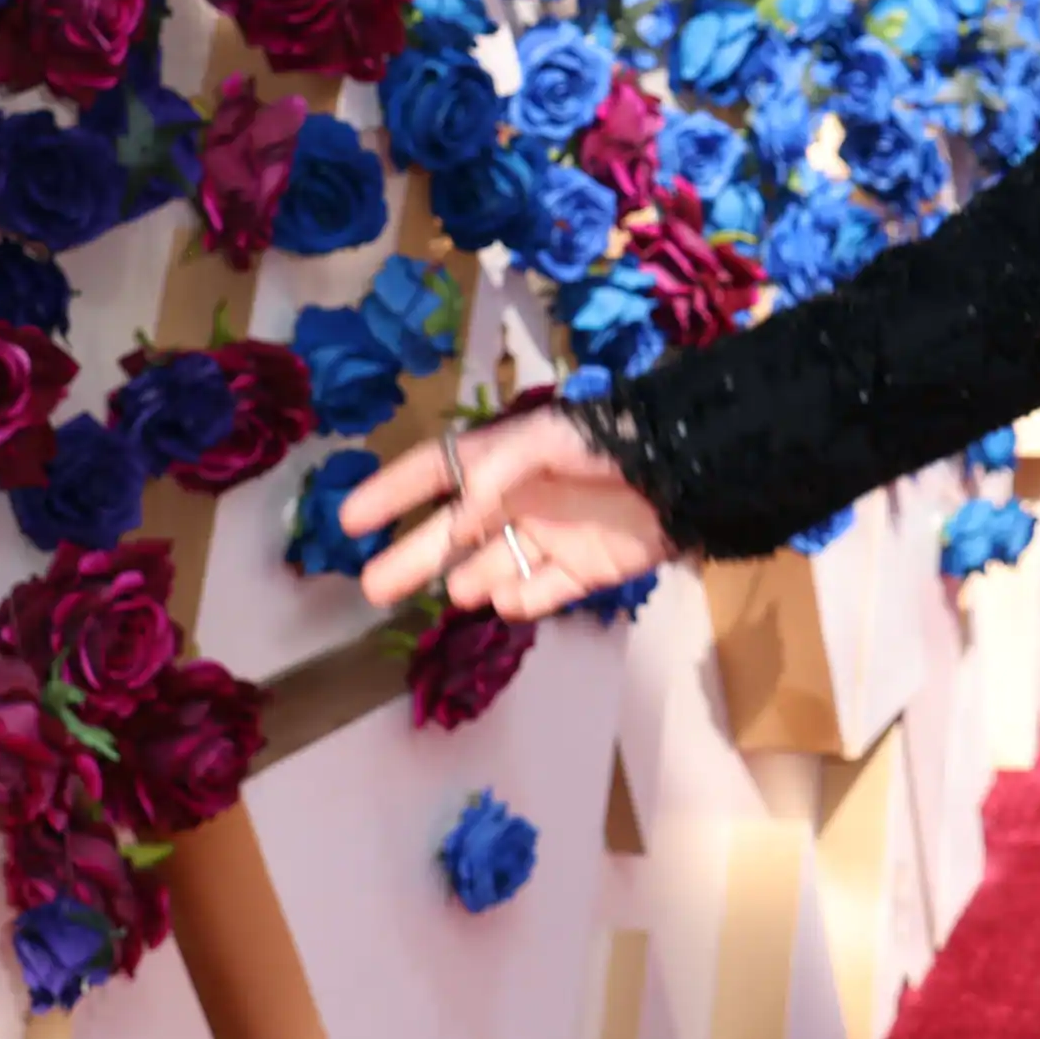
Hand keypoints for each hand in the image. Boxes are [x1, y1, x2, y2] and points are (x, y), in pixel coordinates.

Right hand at [340, 408, 672, 620]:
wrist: (689, 474)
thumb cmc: (613, 444)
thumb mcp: (548, 440)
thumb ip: (496, 473)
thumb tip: (455, 516)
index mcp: (505, 459)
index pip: (436, 472)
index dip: (393, 492)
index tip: (349, 519)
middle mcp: (518, 499)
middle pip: (451, 534)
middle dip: (412, 557)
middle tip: (371, 587)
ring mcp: (549, 537)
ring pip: (491, 567)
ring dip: (469, 580)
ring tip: (457, 590)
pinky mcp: (583, 570)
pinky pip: (540, 590)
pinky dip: (522, 599)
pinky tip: (507, 598)